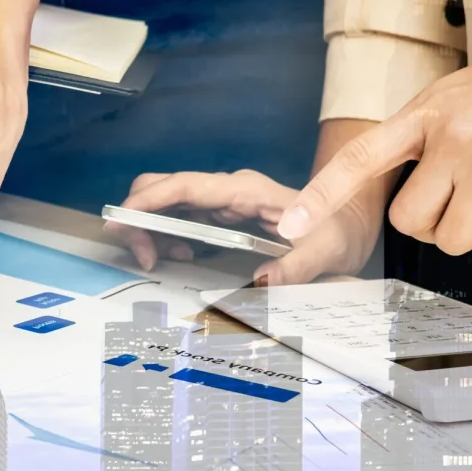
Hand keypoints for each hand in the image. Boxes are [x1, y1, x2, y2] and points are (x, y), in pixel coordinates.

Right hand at [107, 170, 382, 284]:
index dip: (149, 200)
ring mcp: (221, 201)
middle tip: (142, 255)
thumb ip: (296, 267)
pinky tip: (179, 256)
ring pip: (165, 203)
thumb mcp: (325, 251)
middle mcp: (227, 189)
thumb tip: (261, 284)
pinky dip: (165, 237)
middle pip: (164, 187)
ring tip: (157, 260)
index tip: (122, 219)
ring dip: (150, 230)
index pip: (186, 186)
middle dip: (140, 216)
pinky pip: (178, 219)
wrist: (349, 225)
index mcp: (246, 189)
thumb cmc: (338, 231)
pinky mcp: (219, 216)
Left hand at [278, 0, 471, 254]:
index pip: (359, 158)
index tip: (290, 227)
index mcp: (426, 112)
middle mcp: (451, 136)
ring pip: (453, 239)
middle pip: (409, 222)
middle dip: (432, 224)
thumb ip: (427, 136)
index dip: (321, 197)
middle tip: (462, 199)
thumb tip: (411, 193)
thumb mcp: (463, 93)